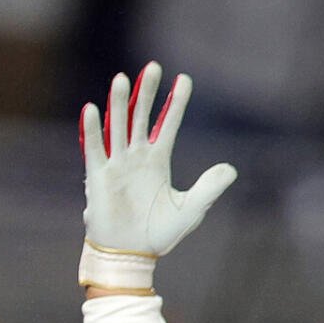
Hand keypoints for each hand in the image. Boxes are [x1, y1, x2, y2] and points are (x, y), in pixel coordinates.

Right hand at [80, 63, 238, 290]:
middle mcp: (137, 157)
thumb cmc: (159, 234)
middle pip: (141, 116)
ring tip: (123, 78)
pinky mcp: (99, 177)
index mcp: (158, 161)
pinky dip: (92, 130)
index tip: (184, 79)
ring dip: (120, 103)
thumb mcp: (191, 209)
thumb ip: (209, 188)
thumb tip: (231, 169)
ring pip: (118, 126)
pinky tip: (92, 109)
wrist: (133, 255)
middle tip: (154, 67)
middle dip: (147, 93)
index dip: (176, 103)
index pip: (168, 124)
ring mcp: (117, 164)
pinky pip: (95, 149)